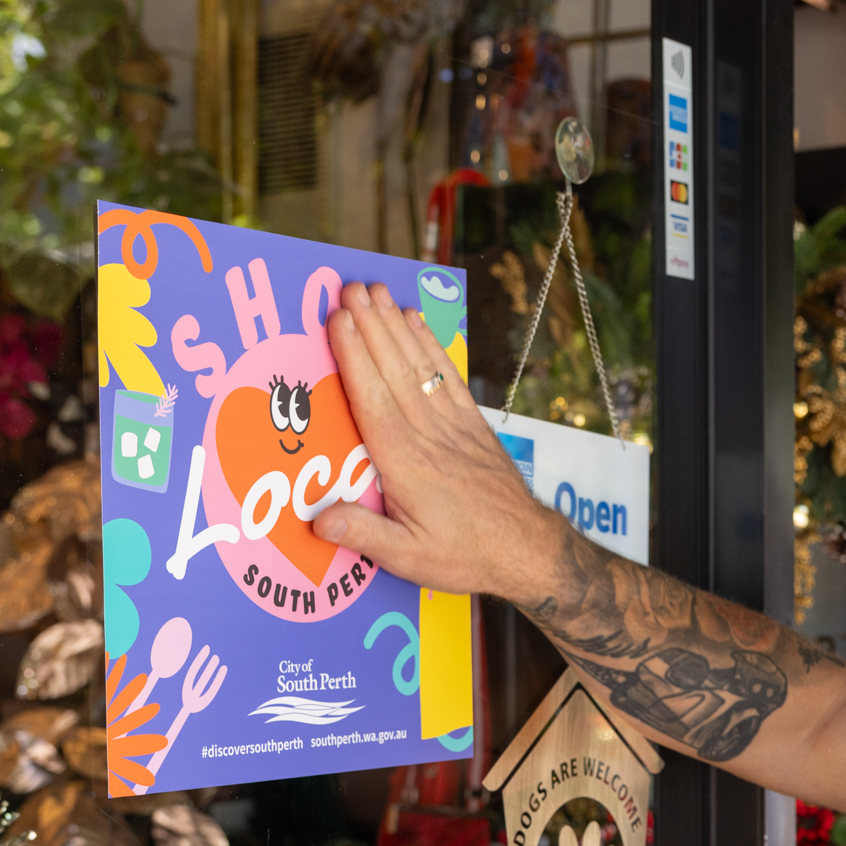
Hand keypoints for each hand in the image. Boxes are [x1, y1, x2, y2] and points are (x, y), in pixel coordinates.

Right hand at [312, 281, 560, 600]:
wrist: (528, 550)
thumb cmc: (466, 556)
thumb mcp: (409, 559)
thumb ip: (364, 534)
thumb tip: (318, 519)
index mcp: (405, 464)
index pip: (372, 399)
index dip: (354, 356)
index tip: (338, 318)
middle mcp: (429, 435)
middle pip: (393, 370)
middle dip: (370, 325)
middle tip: (350, 286)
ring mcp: (453, 426)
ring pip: (418, 366)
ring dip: (395, 325)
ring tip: (375, 290)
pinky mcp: (472, 425)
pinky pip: (446, 376)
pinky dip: (430, 345)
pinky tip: (415, 321)